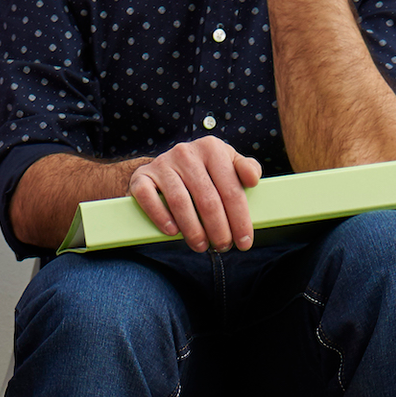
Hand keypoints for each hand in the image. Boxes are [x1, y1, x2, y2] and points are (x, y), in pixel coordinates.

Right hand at [129, 137, 262, 251]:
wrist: (165, 167)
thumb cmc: (205, 171)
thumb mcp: (228, 164)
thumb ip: (247, 169)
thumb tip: (253, 179)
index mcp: (212, 149)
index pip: (231, 189)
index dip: (240, 219)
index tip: (244, 241)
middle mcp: (187, 153)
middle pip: (207, 199)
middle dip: (218, 229)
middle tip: (223, 247)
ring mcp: (162, 164)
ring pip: (180, 202)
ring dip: (193, 230)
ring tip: (201, 246)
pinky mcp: (142, 176)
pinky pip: (149, 198)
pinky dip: (161, 217)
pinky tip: (173, 232)